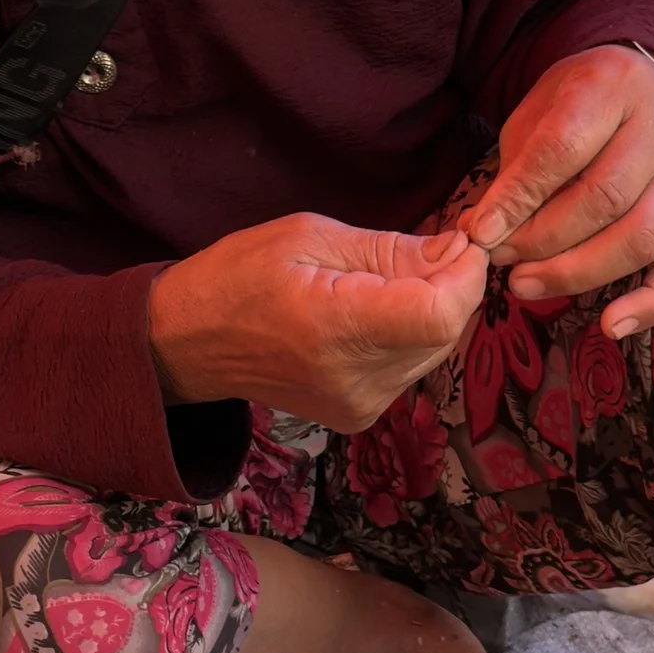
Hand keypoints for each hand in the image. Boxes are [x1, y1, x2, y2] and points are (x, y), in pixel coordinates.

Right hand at [149, 213, 489, 427]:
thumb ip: (392, 249)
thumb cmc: (239, 276)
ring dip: (429, 309)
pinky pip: (412, 366)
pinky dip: (409, 334)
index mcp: (336, 327)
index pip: (441, 314)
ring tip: (380, 284)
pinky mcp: (360, 416)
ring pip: (436, 348)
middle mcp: (355, 379)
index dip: (465, 275)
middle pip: (447, 330)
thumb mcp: (310, 236)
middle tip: (415, 252)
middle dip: (449, 285)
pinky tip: (371, 315)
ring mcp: (360, 405)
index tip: (457, 242)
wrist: (189, 343)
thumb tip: (459, 253)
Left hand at [460, 47, 653, 334]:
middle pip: (606, 198)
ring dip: (578, 271)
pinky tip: (612, 325)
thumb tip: (481, 232)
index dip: (520, 197)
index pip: (565, 149)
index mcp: (611, 85)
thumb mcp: (533, 116)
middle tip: (501, 259)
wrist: (628, 83)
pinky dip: (651, 303)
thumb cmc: (570, 105)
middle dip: (544, 239)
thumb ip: (515, 171)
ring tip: (526, 282)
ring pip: (642, 236)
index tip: (481, 231)